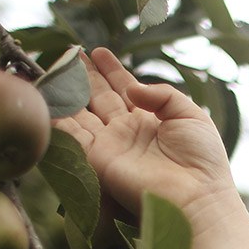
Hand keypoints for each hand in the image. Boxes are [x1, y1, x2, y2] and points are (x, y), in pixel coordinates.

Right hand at [55, 47, 237, 228]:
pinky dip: (58, 118)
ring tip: (55, 68)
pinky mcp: (98, 161)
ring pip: (82, 114)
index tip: (97, 51)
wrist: (197, 198)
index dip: (111, 70)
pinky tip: (47, 97)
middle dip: (84, 76)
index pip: (124, 89)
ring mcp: (111, 146)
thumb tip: (132, 88)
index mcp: (150, 121)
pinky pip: (72, 136)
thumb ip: (163, 95)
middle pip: (99, 98)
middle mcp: (127, 132)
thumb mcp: (190, 115)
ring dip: (67, 92)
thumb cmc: (201, 160)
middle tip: (69, 53)